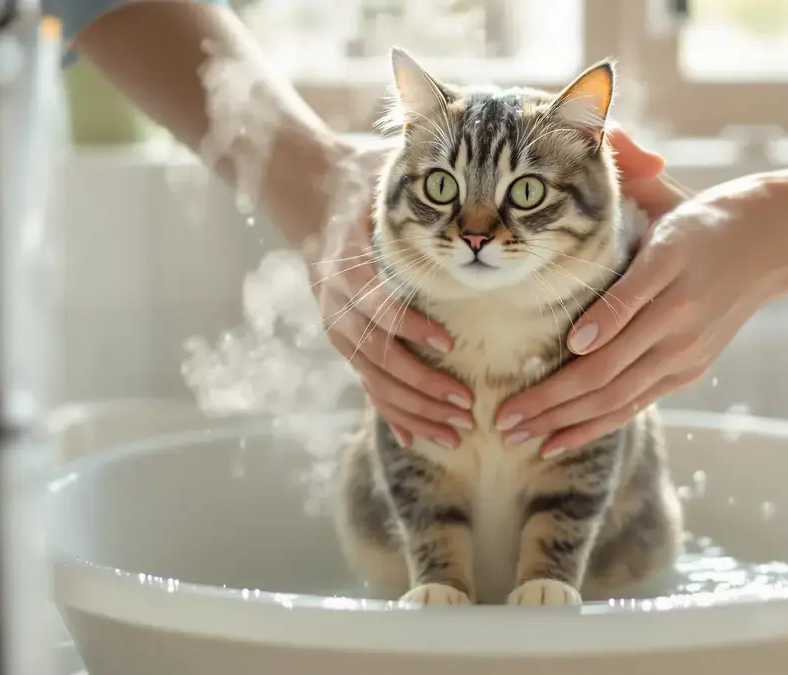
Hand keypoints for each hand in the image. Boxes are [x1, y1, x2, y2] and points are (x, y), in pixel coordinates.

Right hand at [309, 147, 473, 449]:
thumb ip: (423, 182)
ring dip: (413, 408)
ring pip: (373, 377)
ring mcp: (336, 321)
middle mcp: (336, 297)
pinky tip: (418, 438)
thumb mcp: (386, 173)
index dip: (408, 325)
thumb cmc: (363, 180)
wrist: (309, 191)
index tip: (448, 344)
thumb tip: (477, 179)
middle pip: (377, 353)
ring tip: (456, 431)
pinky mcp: (343, 336)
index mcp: (348, 258)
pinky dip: (391, 411)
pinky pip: (366, 381)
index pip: (376, 302)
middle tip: (465, 406)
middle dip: (421, 385)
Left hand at [495, 167, 787, 458]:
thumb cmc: (699, 216)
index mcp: (670, 263)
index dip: (596, 331)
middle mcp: (680, 314)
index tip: (562, 351)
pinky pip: (632, 404)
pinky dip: (593, 426)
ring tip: (517, 436)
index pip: (629, 303)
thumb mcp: (667, 193)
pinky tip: (556, 442)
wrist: (770, 243)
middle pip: (611, 366)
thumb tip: (608, 130)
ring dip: (565, 422)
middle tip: (503, 417)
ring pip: (618, 396)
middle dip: (553, 397)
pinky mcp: (685, 369)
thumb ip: (632, 168)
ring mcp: (684, 349)